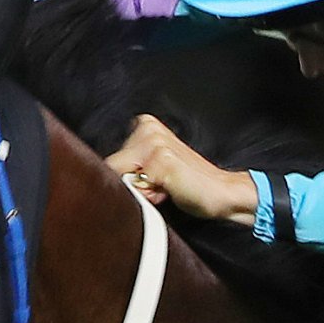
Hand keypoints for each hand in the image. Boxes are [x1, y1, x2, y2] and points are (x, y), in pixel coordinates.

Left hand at [105, 114, 257, 222]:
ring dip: (143, 190)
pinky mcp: (162, 159)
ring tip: (166, 186)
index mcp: (146, 126)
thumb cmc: (189, 184)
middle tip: (161, 184)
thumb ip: (130, 166)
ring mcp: (155, 143)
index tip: (149, 180)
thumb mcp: (155, 168)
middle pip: (112, 166)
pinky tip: (170, 190)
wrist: (221, 192)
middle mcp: (148, 129)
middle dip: (133, 183)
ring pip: (123, 177)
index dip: (127, 178)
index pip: (111, 157)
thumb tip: (102, 175)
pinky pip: (137, 187)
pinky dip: (150, 196)